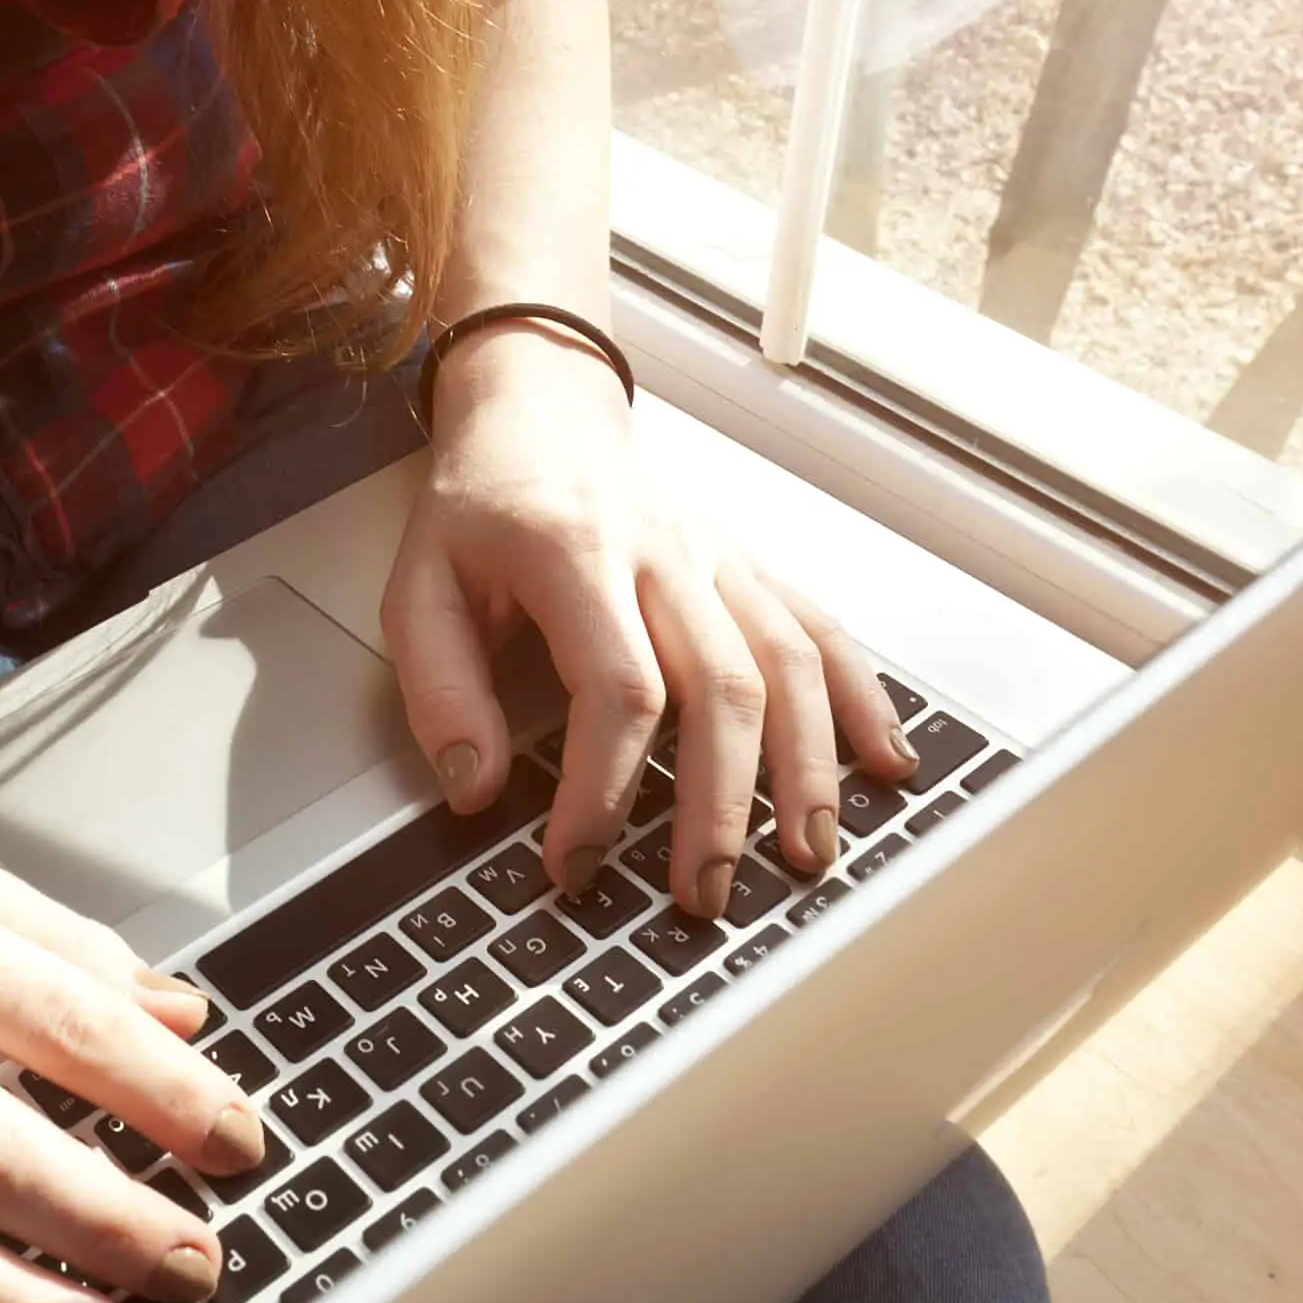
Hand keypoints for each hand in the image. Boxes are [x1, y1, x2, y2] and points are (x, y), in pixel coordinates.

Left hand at [381, 327, 916, 914]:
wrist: (542, 408)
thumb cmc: (483, 502)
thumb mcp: (416, 585)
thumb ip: (440, 689)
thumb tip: (474, 791)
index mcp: (578, 557)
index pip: (618, 687)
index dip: (603, 788)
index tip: (576, 863)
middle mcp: (666, 557)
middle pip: (721, 688)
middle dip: (718, 806)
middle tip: (700, 895)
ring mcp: (720, 561)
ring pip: (786, 666)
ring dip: (805, 768)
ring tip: (805, 854)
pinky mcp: (749, 569)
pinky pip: (819, 633)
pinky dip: (861, 700)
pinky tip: (886, 762)